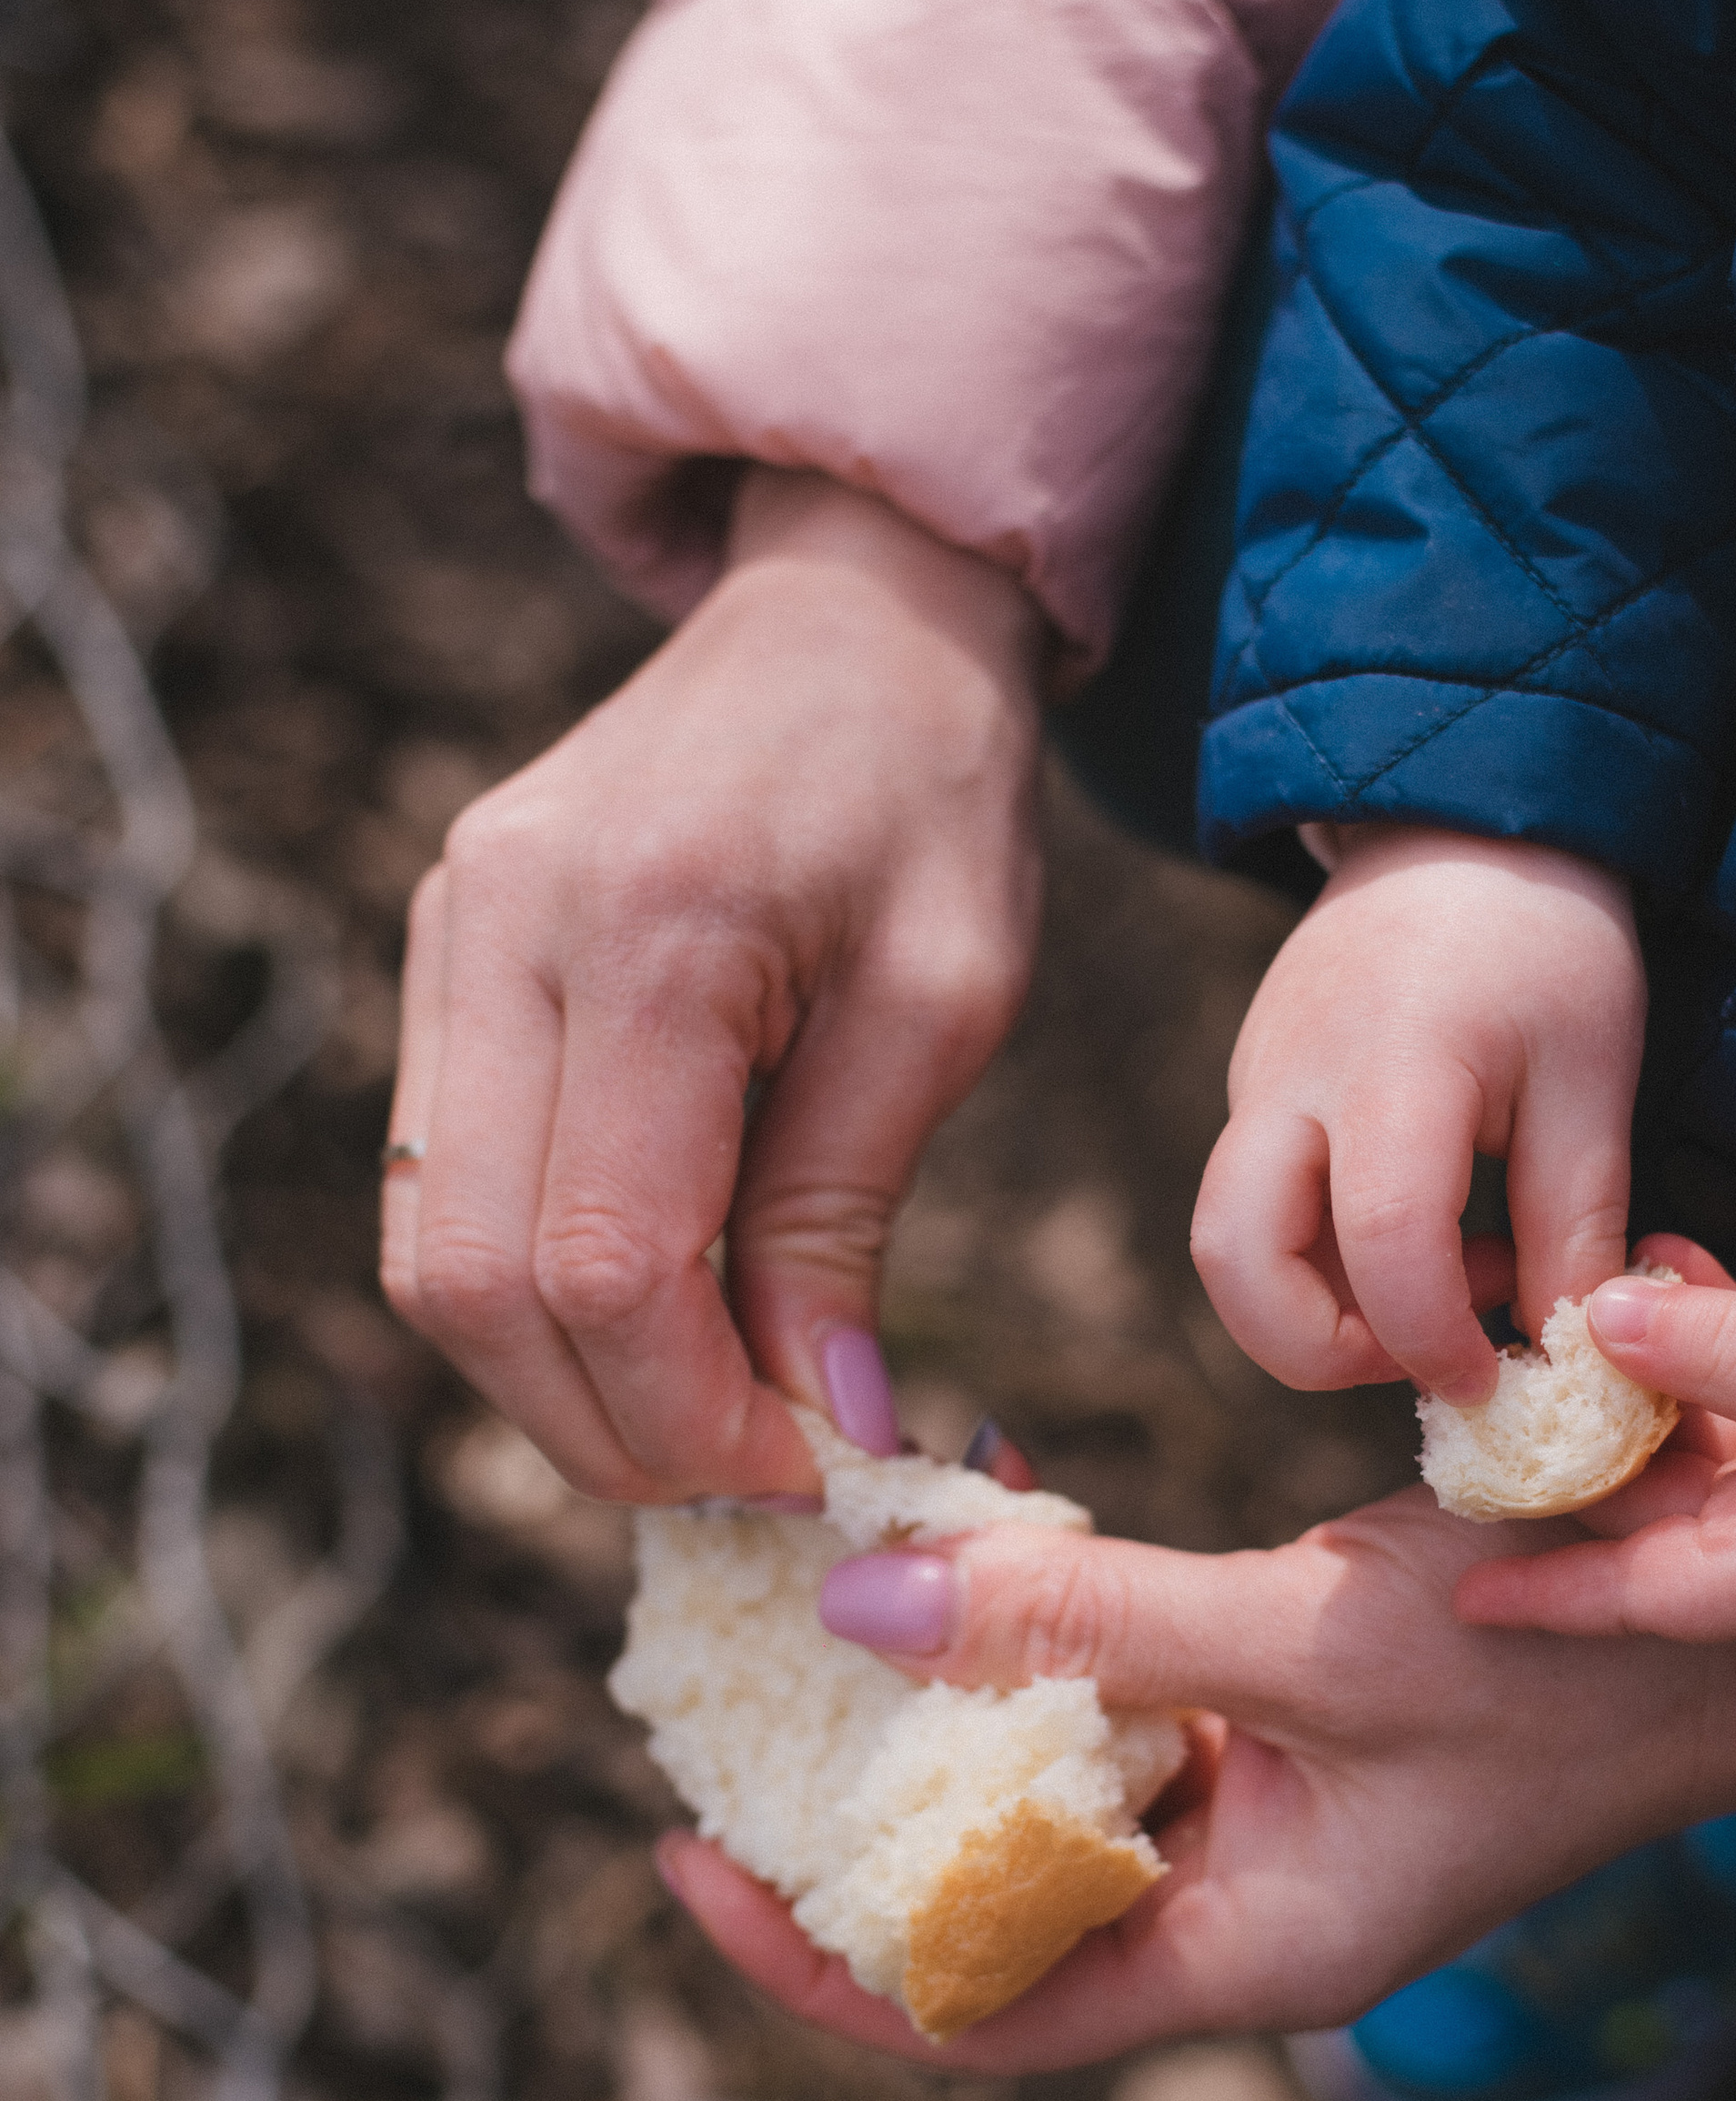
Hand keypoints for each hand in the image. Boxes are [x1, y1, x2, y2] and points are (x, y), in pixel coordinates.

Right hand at [381, 471, 1044, 1501]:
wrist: (841, 621)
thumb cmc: (927, 799)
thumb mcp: (943, 1003)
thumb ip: (847, 1215)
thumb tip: (821, 1427)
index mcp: (648, 930)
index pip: (603, 1259)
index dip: (689, 1412)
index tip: (802, 1472)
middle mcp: (501, 931)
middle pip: (476, 1283)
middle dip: (609, 1426)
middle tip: (749, 1478)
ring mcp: (444, 937)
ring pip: (428, 1255)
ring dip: (555, 1380)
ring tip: (702, 1412)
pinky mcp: (437, 956)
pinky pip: (435, 1186)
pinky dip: (527, 1292)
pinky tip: (650, 1314)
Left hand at [655, 1486, 1735, 2069]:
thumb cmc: (1567, 1658)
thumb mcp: (1314, 1640)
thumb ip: (1090, 1621)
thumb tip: (860, 1598)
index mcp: (1242, 1954)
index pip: (971, 2011)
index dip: (812, 1958)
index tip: (686, 1860)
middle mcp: (1238, 1907)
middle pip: (990, 1895)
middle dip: (858, 1797)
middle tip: (735, 1683)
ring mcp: (1268, 1818)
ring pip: (1051, 1779)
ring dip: (954, 1683)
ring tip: (853, 1562)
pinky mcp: (1295, 1729)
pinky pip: (1126, 1702)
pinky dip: (1052, 1626)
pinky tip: (1002, 1514)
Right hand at [1190, 827, 1645, 1403]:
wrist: (1459, 820)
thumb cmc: (1546, 943)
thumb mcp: (1592, 1079)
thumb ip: (1576, 1223)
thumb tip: (1568, 1358)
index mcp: (1393, 1069)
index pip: (1381, 1247)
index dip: (1433, 1341)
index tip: (1498, 1376)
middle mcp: (1290, 1083)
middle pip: (1234, 1264)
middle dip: (1320, 1354)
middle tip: (1432, 1356)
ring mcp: (1255, 1085)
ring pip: (1229, 1247)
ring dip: (1317, 1313)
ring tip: (1445, 1288)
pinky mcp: (1252, 1090)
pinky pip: (1257, 1206)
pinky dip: (1324, 1261)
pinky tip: (1430, 1232)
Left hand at [1456, 1248, 1735, 1659]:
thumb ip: (1707, 1344)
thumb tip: (1594, 1320)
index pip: (1616, 1599)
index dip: (1531, 1589)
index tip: (1453, 1585)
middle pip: (1649, 1519)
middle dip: (1588, 1431)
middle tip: (1534, 1334)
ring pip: (1704, 1467)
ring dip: (1659, 1381)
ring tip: (1625, 1276)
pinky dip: (1725, 1378)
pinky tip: (1696, 1285)